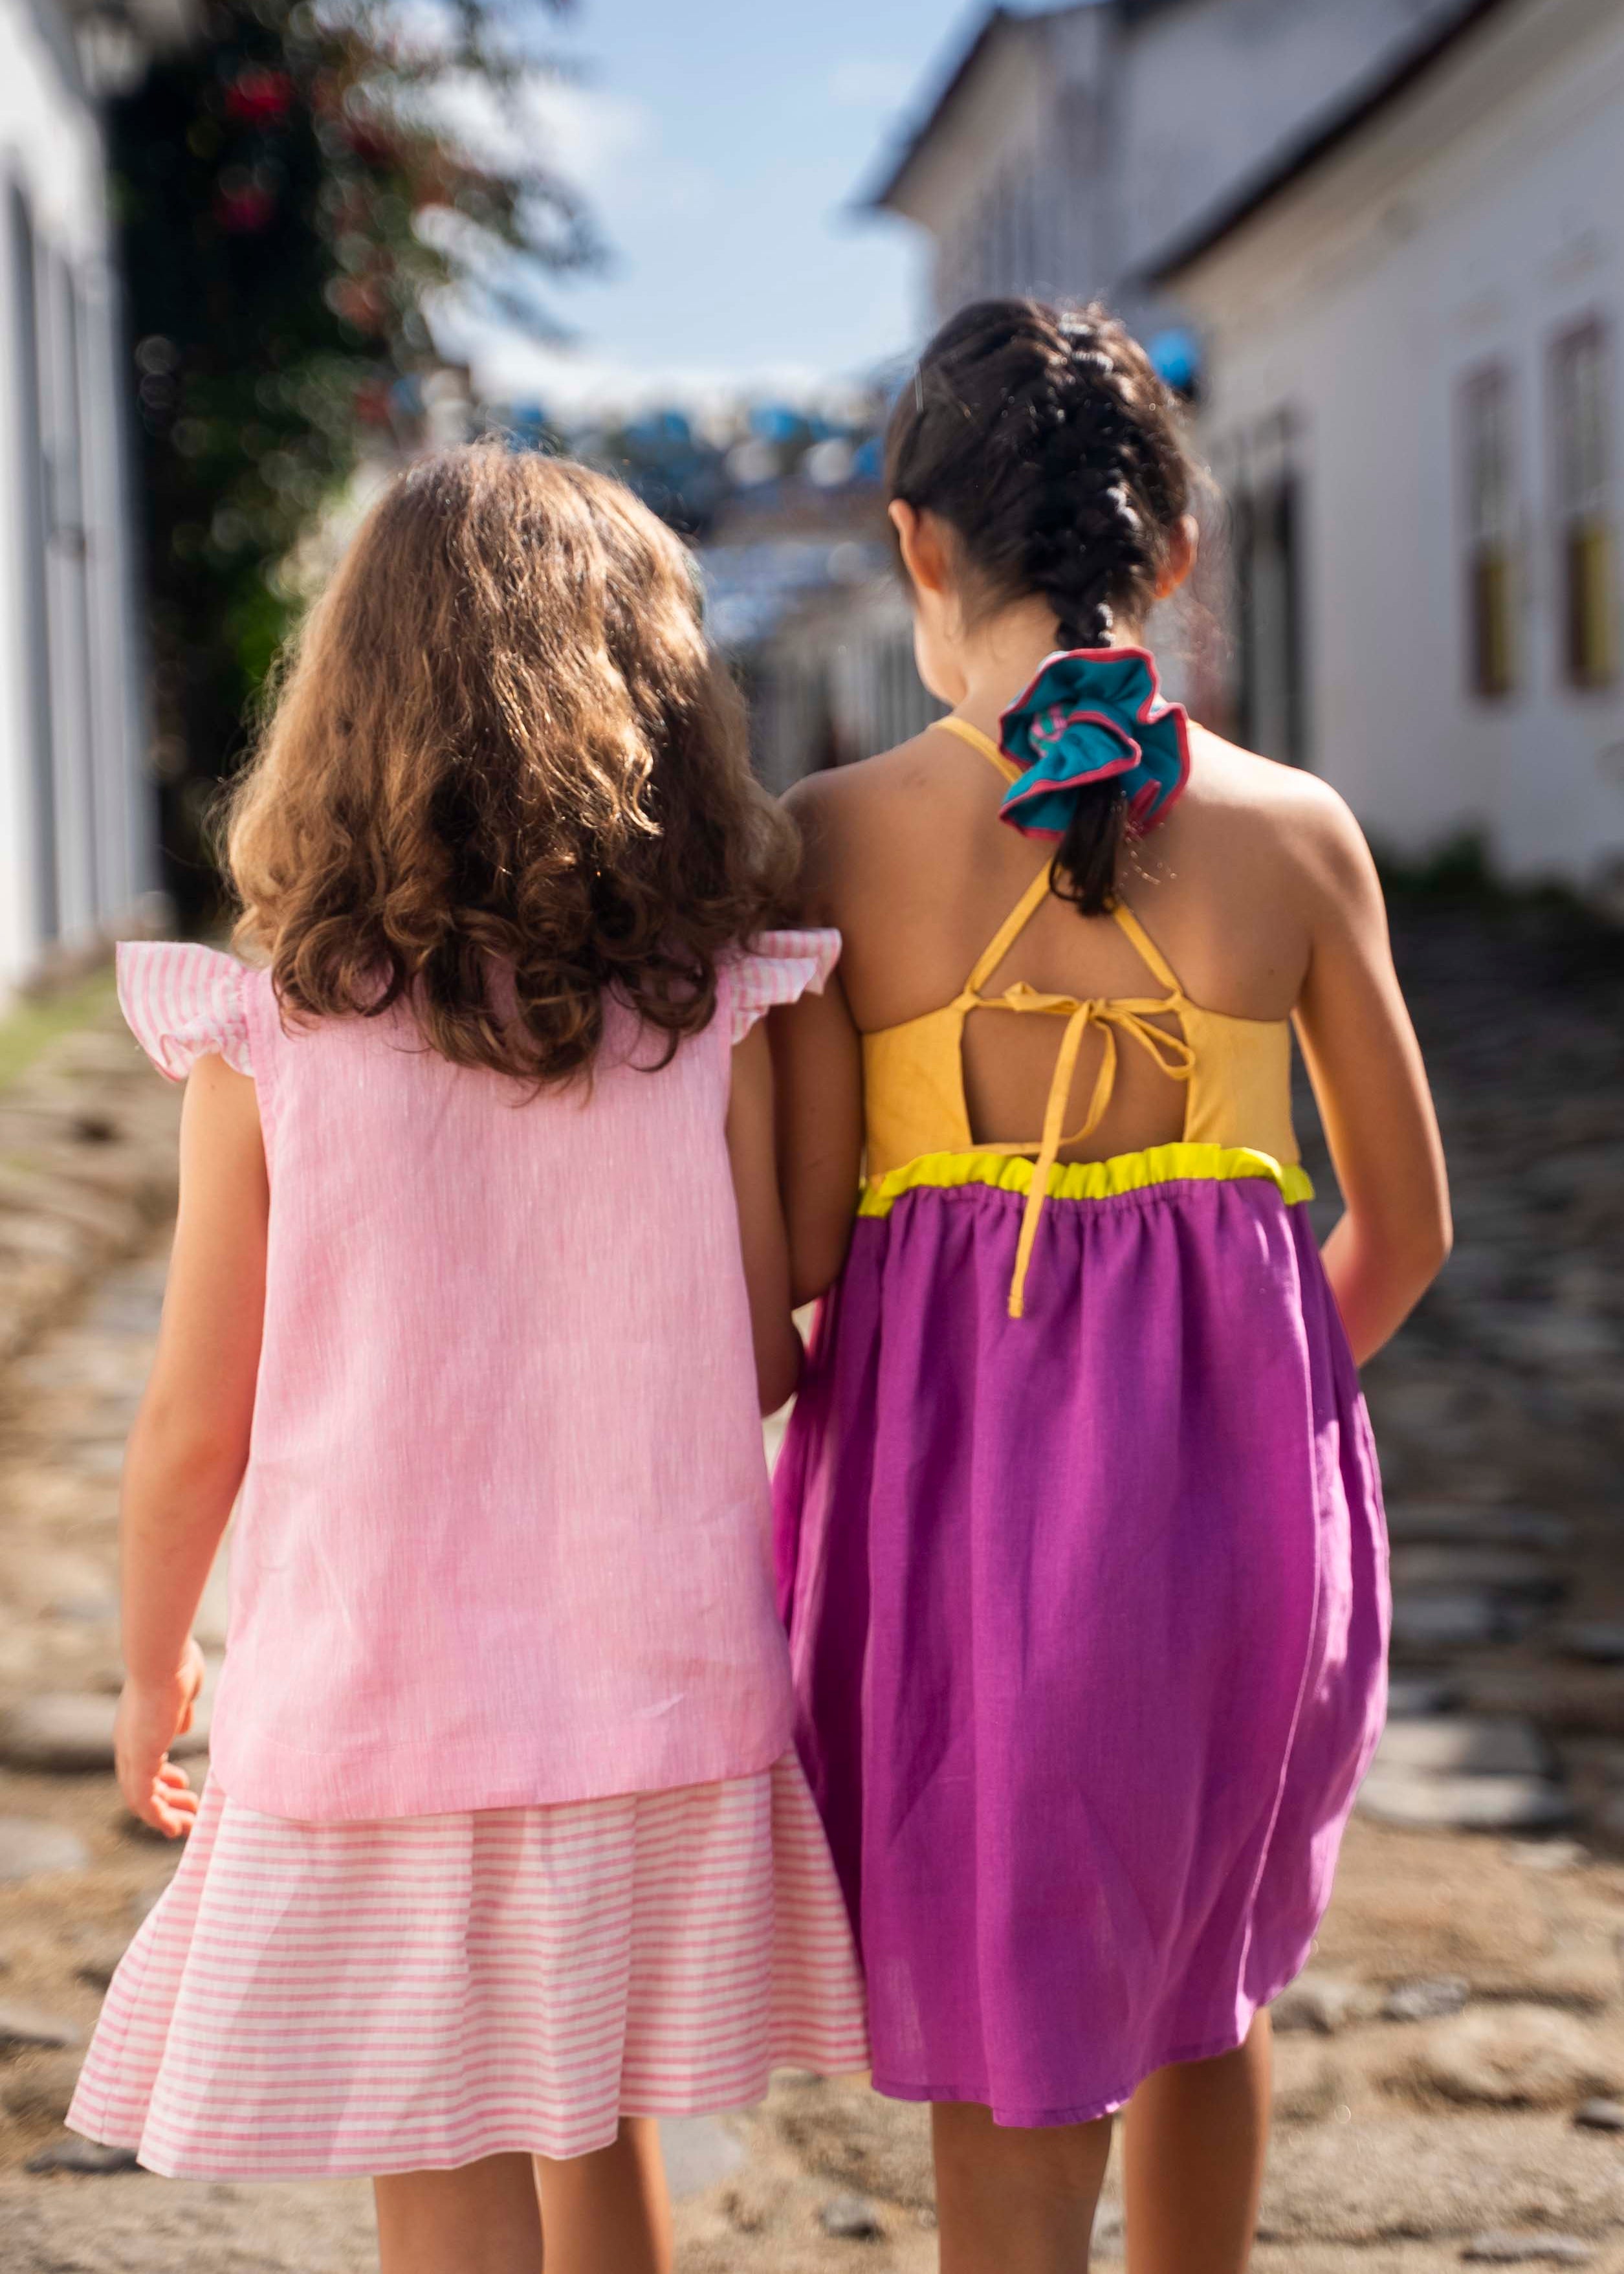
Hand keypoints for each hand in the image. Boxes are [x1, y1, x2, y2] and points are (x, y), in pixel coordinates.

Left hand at [115, 1639, 205, 1837]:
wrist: (162, 1658)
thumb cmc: (176, 1665)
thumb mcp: (182, 1693)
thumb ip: (181, 1711)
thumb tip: (181, 1726)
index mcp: (138, 1727)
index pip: (145, 1763)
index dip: (163, 1779)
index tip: (184, 1786)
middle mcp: (129, 1743)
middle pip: (141, 1784)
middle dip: (167, 1802)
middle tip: (190, 1812)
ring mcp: (131, 1752)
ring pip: (141, 1798)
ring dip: (163, 1815)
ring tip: (186, 1825)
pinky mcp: (138, 1759)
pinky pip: (143, 1799)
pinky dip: (157, 1817)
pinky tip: (173, 1827)